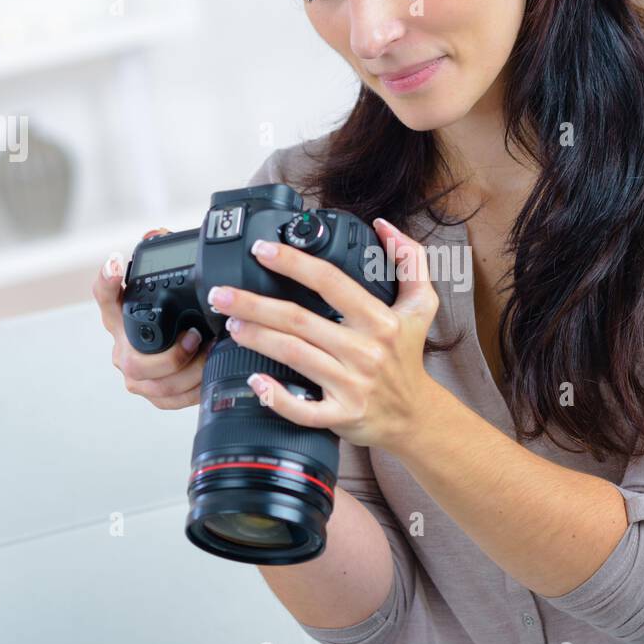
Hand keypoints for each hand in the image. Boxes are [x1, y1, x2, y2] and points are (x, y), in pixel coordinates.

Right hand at [92, 228, 211, 409]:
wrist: (182, 354)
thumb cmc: (175, 319)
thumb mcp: (174, 291)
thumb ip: (167, 263)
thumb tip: (156, 233)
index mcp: (121, 316)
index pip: (105, 295)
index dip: (108, 280)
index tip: (117, 262)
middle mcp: (122, 346)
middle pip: (134, 361)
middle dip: (172, 355)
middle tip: (197, 337)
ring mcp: (136, 374)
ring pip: (157, 385)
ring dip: (190, 372)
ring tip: (211, 353)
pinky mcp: (152, 394)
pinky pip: (170, 400)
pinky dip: (194, 389)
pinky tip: (209, 373)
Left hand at [207, 217, 438, 449]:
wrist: (414, 415)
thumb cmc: (407, 357)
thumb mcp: (421, 305)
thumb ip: (409, 260)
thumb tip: (385, 226)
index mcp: (380, 320)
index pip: (331, 283)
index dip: (294, 263)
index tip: (263, 251)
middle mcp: (365, 351)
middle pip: (300, 320)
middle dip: (255, 304)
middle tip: (223, 294)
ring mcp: (352, 386)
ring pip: (294, 356)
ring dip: (257, 338)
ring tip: (232, 324)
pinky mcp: (341, 416)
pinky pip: (302, 409)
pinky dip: (276, 396)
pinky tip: (256, 381)